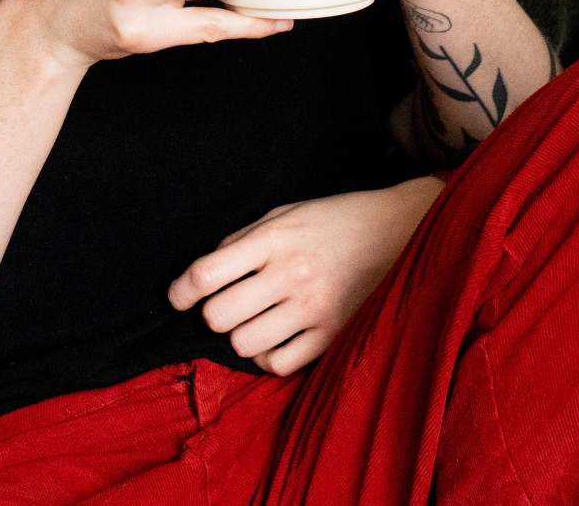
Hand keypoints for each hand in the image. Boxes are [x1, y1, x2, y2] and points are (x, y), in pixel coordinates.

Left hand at [168, 178, 441, 375]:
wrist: (400, 231)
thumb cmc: (334, 221)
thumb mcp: (285, 214)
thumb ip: (243, 241)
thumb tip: (202, 276)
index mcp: (274, 239)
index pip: (206, 273)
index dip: (181, 291)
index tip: (178, 297)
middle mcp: (291, 274)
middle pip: (219, 315)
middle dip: (212, 314)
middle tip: (224, 307)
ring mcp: (314, 307)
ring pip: (244, 344)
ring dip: (239, 337)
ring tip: (252, 323)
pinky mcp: (333, 333)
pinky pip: (278, 364)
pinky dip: (267, 358)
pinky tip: (274, 340)